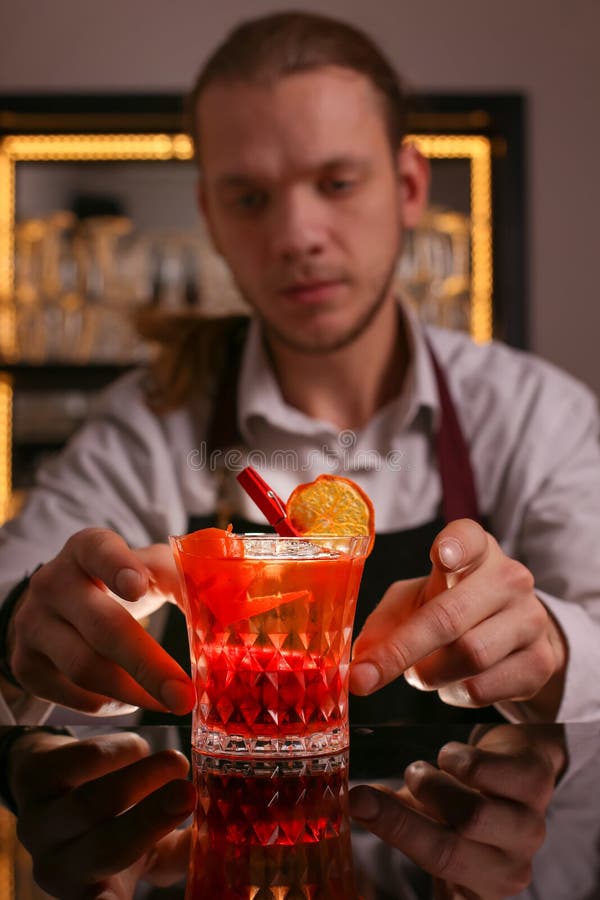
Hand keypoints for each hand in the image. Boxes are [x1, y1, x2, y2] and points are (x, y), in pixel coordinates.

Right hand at [6, 528, 193, 714]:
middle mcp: (53, 582)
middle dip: (148, 665)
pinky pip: (71, 694)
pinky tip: (133, 700)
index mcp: (87, 549)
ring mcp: (33, 623)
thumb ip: (180, 576)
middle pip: (101, 626)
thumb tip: (228, 598)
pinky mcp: (26, 663)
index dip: (117, 566)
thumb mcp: (145, 569)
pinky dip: (109, 704)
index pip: (98, 550)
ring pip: (84, 667)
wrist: (56, 610)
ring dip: (134, 692)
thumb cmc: (115, 585)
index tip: (139, 587)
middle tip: (184, 695)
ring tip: (170, 702)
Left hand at [8, 729, 195, 899]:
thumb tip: (238, 840)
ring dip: (141, 778)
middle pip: (107, 848)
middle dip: (152, 818)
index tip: (127, 899)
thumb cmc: (110, 823)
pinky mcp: (33, 781)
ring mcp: (40, 823)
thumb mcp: (145, 849)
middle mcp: (58, 867)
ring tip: (175, 763)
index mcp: (91, 894)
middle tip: (190, 791)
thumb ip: (180, 850)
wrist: (55, 782)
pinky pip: (80, 762)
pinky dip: (120, 751)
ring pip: (91, 804)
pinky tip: (138, 748)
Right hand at [349, 724, 565, 899]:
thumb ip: (396, 819)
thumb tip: (348, 804)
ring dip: (433, 787)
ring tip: (419, 773)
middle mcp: (510, 869)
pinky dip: (458, 759)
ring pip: (473, 816)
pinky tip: (452, 757)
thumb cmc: (464, 798)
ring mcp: (530, 828)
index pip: (436, 879)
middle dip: (399, 820)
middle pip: (449, 853)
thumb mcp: (429, 822)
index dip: (394, 842)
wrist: (515, 762)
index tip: (355, 812)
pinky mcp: (537, 783)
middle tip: (364, 794)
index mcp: (481, 887)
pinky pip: (490, 773)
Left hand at [350, 519, 566, 716]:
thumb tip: (361, 660)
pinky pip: (484, 688)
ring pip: (468, 656)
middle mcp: (508, 578)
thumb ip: (385, 623)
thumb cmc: (451, 607)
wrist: (511, 635)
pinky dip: (455, 693)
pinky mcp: (541, 661)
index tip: (441, 556)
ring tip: (422, 671)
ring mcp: (530, 618)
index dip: (455, 545)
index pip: (468, 538)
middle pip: (450, 616)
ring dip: (429, 674)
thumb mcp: (414, 602)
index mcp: (474, 550)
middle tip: (363, 677)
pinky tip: (455, 681)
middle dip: (400, 650)